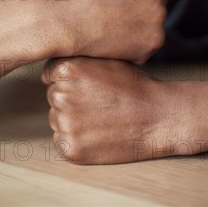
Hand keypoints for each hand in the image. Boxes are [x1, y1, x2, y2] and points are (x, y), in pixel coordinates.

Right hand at [42, 0, 170, 63]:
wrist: (63, 18)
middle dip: (144, 6)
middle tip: (117, 12)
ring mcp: (160, 14)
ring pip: (153, 23)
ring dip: (138, 27)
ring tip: (110, 26)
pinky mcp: (155, 40)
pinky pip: (147, 45)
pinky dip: (133, 47)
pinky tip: (112, 40)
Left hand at [42, 57, 184, 164]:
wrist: (157, 116)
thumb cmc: (132, 84)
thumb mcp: (104, 59)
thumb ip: (76, 58)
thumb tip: (50, 64)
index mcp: (67, 68)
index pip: (50, 74)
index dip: (70, 79)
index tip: (88, 84)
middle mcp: (61, 94)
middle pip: (53, 96)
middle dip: (70, 98)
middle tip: (99, 101)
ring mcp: (65, 123)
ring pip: (56, 118)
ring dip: (72, 119)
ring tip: (100, 116)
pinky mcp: (70, 148)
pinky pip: (62, 140)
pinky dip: (75, 139)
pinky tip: (97, 132)